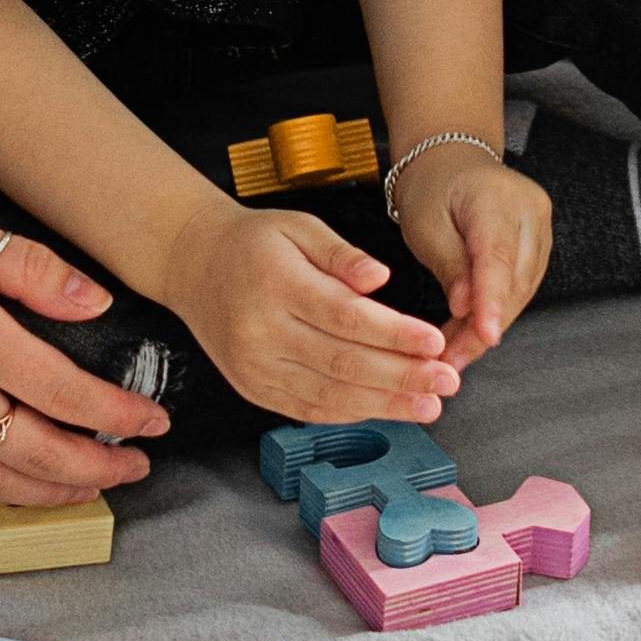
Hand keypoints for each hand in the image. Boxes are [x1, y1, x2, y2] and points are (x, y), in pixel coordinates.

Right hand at [0, 189, 151, 507]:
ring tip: (89, 486)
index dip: (120, 416)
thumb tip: (92, 303)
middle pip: (40, 456)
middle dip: (100, 469)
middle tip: (136, 466)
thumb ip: (29, 268)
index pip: (67, 395)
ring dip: (52, 492)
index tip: (152, 420)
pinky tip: (13, 484)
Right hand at [174, 197, 458, 424]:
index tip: (435, 341)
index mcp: (277, 284)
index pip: (345, 317)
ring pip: (329, 395)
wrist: (193, 266)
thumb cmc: (254, 243)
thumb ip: (341, 254)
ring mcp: (255, 367)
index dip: (394, 334)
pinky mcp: (253, 389)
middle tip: (447, 382)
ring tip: (429, 406)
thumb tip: (380, 278)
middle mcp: (261, 333)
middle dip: (402, 377)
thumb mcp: (299, 227)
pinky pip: (308, 409)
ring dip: (384, 405)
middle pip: (343, 363)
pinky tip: (386, 410)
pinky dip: (352, 413)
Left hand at [387, 137, 555, 370]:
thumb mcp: (424, 224)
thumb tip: (464, 306)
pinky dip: (496, 312)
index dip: (492, 301)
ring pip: (520, 291)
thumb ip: (448, 264)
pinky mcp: (540, 244)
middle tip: (450, 360)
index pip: (498, 257)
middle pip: (513, 282)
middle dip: (482, 327)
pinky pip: (520, 286)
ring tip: (455, 353)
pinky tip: (471, 334)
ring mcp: (541, 229)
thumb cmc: (434, 187)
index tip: (485, 335)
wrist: (452, 160)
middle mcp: (530, 212)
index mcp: (496, 198)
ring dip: (488, 325)